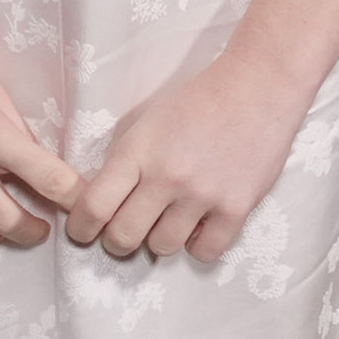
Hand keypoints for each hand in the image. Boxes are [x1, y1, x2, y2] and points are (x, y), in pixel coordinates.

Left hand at [65, 50, 309, 262]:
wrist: (257, 86)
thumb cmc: (197, 102)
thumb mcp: (146, 123)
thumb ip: (124, 162)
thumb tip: (102, 205)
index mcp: (137, 151)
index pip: (94, 206)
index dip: (81, 228)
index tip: (83, 231)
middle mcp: (166, 176)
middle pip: (124, 237)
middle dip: (118, 241)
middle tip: (126, 233)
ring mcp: (203, 194)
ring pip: (163, 247)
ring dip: (160, 240)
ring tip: (169, 222)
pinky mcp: (237, 207)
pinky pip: (205, 251)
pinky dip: (198, 245)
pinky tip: (199, 227)